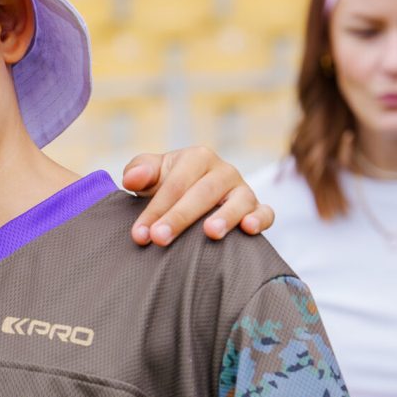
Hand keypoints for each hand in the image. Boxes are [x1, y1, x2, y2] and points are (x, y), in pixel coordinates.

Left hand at [122, 147, 273, 245]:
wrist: (192, 196)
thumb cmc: (168, 185)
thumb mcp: (152, 175)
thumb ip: (139, 172)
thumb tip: (131, 179)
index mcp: (197, 157)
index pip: (175, 184)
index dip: (155, 209)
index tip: (139, 234)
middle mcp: (223, 171)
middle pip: (202, 193)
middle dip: (179, 217)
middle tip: (160, 239)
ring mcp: (243, 189)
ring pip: (238, 201)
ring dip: (225, 217)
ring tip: (210, 234)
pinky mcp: (257, 207)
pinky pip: (265, 212)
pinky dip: (260, 219)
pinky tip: (249, 230)